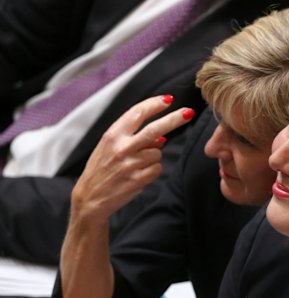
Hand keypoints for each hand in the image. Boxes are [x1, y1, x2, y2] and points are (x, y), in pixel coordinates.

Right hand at [72, 95, 193, 219]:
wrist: (90, 198)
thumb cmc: (101, 169)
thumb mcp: (109, 147)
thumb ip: (131, 137)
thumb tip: (161, 137)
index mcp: (112, 135)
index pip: (137, 114)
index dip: (154, 105)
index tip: (168, 99)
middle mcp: (121, 148)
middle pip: (155, 129)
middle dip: (174, 119)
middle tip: (188, 112)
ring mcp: (130, 164)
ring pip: (157, 152)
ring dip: (152, 157)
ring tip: (135, 165)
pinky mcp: (138, 180)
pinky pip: (157, 169)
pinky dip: (152, 171)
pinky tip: (138, 175)